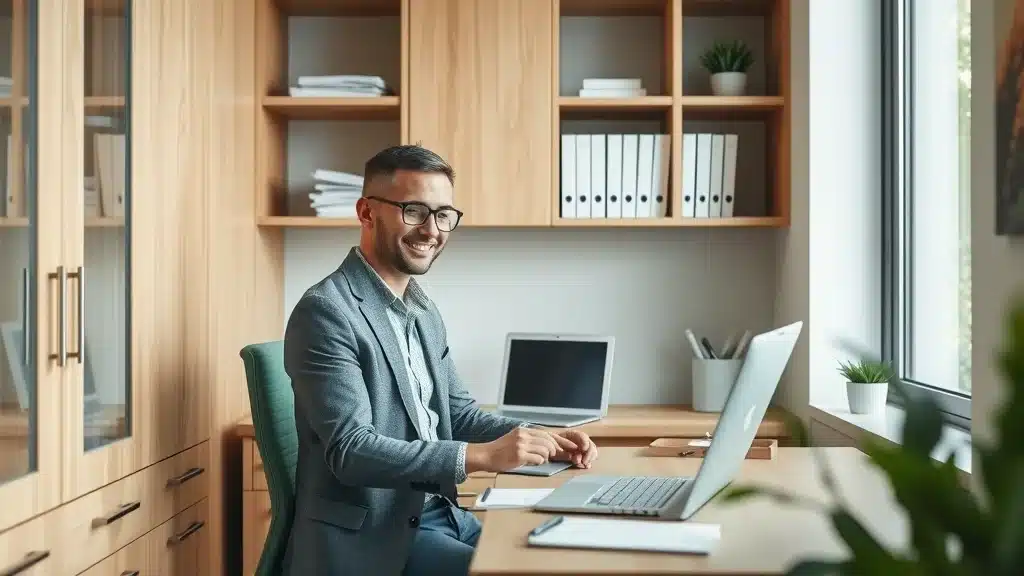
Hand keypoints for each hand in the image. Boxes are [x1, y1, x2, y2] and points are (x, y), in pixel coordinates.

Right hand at [464, 427, 578, 473]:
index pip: (547, 434)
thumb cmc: (500, 451)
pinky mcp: (519, 455)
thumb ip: (530, 441)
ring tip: (540, 459)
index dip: (561, 440)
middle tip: (558, 455)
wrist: (485, 455)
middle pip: (548, 441)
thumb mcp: (515, 440)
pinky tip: (533, 462)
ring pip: (545, 450)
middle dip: (556, 450)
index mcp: (524, 430)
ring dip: (546, 457)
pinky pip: (538, 459)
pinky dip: (539, 462)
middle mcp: (523, 435)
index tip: (572, 446)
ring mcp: (521, 445)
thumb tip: (548, 448)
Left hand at [550, 429, 597, 468]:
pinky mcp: (581, 458)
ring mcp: (582, 450)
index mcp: (573, 435)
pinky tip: (584, 466)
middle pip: (590, 445)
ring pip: (592, 453)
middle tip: (583, 461)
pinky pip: (589, 460)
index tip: (584, 449)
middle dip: (589, 453)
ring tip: (582, 464)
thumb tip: (573, 453)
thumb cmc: (549, 443)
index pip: (583, 436)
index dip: (585, 442)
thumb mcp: (553, 442)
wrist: (546, 449)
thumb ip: (563, 446)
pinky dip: (588, 463)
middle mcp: (579, 442)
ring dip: (589, 459)